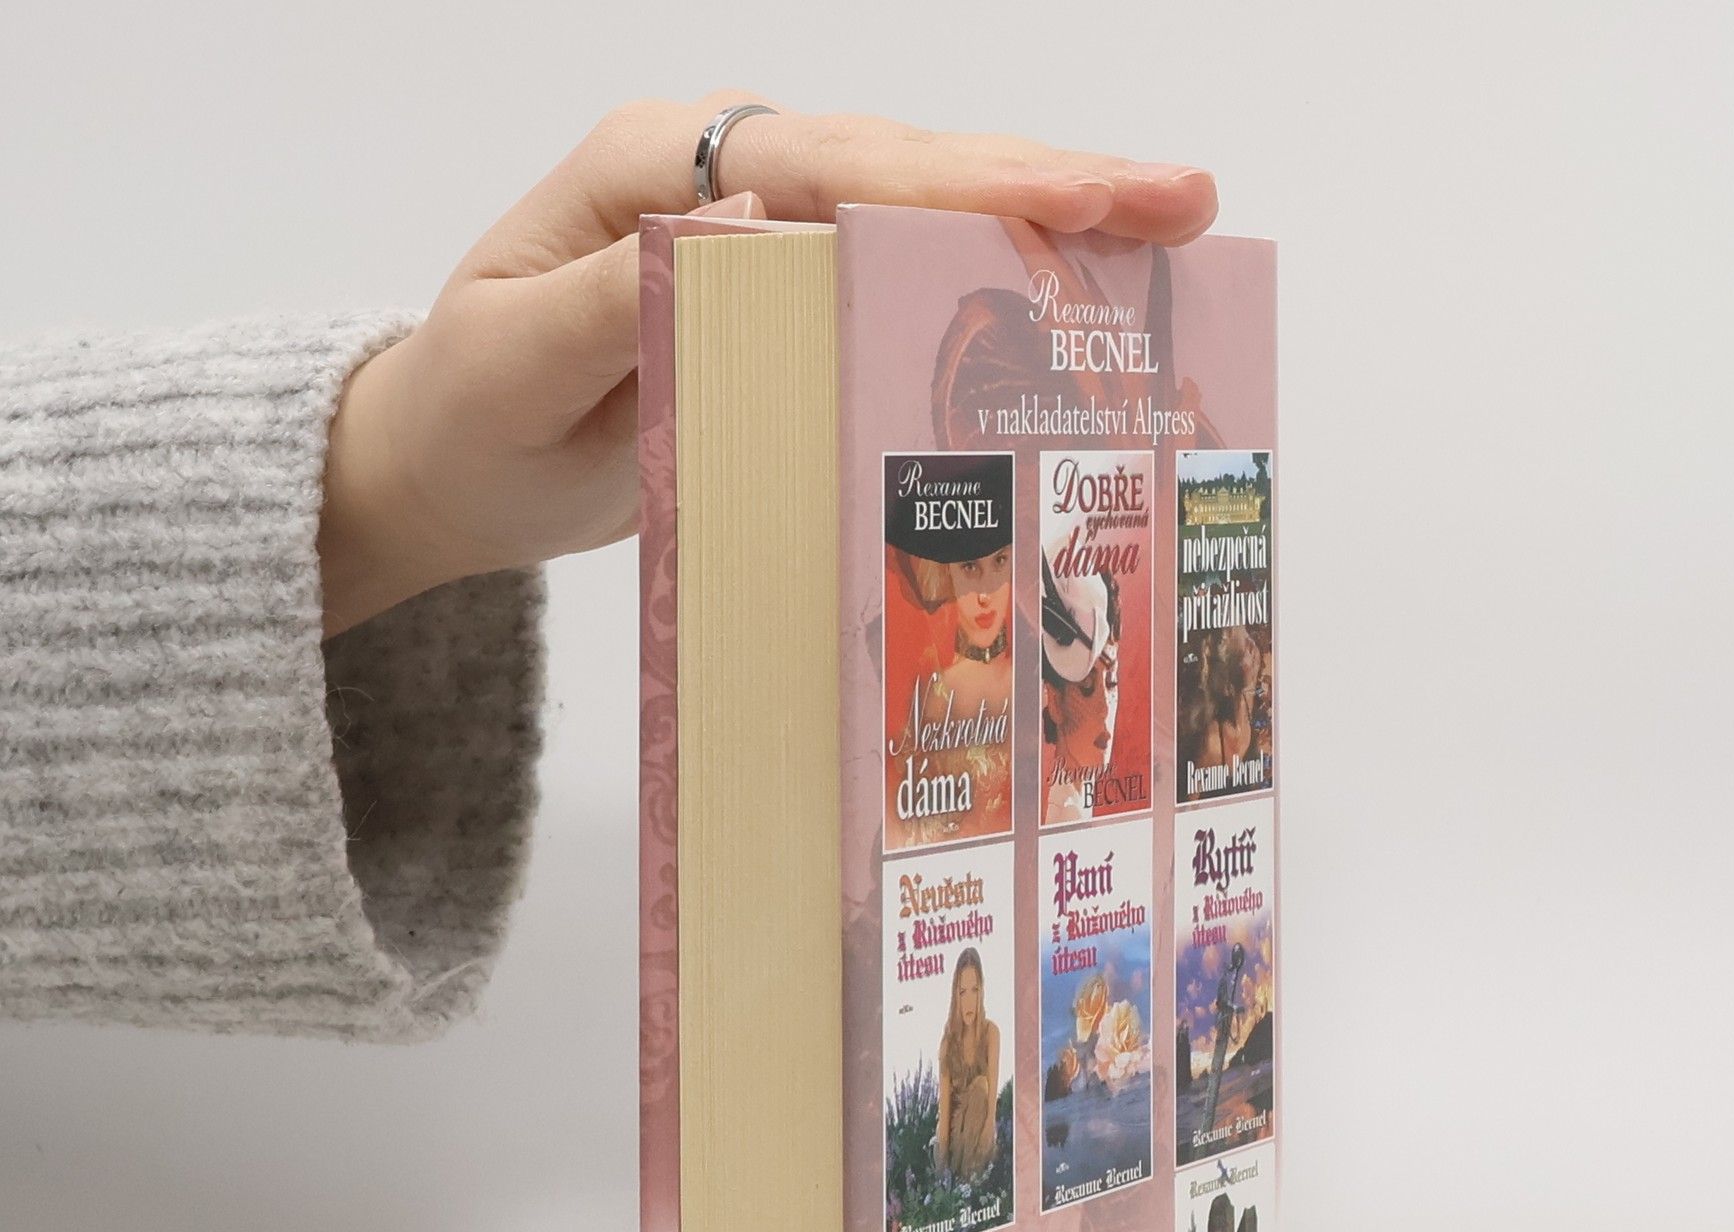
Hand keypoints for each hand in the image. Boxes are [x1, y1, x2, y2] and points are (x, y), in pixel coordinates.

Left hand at [317, 93, 1217, 636]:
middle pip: (904, 165)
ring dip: (1044, 220)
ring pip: (919, 209)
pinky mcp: (782, 294)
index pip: (830, 163)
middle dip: (1048, 179)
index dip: (960, 181)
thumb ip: (624, 290)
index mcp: (656, 171)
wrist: (445, 462)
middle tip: (1184, 197)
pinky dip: (988, 278)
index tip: (1078, 198)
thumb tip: (756, 220)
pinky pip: (896, 272)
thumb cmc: (469, 414)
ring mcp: (759, 231)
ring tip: (1167, 230)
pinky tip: (1073, 294)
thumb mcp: (517, 359)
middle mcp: (722, 178)